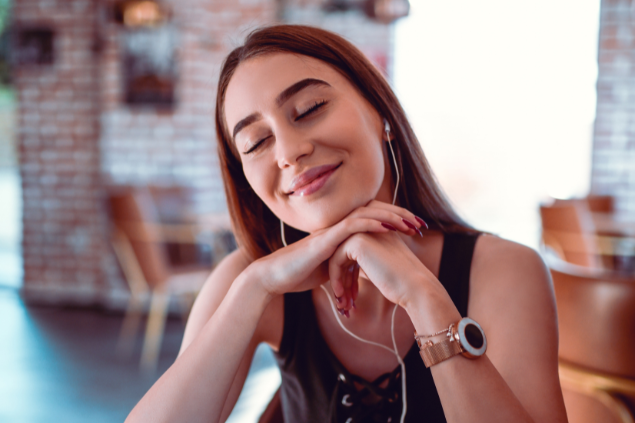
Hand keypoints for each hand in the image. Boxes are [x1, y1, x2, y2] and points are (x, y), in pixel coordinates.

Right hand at [249, 200, 425, 298]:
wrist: (275, 278)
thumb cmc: (299, 274)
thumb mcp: (332, 270)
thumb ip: (347, 265)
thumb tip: (362, 273)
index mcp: (341, 233)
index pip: (373, 220)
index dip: (395, 222)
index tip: (416, 230)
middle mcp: (338, 226)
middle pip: (374, 212)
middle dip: (400, 216)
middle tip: (421, 223)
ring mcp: (332, 229)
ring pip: (367, 214)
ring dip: (392, 217)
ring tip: (411, 223)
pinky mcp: (326, 238)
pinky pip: (353, 224)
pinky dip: (372, 223)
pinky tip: (388, 225)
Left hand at [327, 217, 438, 310]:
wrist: (415, 287)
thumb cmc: (402, 283)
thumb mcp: (380, 267)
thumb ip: (366, 262)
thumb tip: (348, 272)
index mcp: (378, 230)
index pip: (352, 249)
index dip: (348, 273)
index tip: (349, 294)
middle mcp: (370, 226)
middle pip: (343, 252)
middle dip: (341, 277)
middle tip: (342, 300)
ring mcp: (364, 232)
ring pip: (336, 255)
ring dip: (337, 280)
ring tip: (342, 302)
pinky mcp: (358, 242)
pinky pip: (336, 260)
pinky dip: (336, 279)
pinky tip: (340, 294)